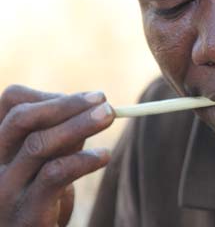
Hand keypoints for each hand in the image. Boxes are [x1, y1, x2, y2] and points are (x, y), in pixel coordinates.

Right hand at [0, 85, 114, 226]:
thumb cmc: (44, 198)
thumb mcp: (48, 161)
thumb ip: (62, 136)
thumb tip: (96, 105)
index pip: (11, 102)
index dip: (50, 96)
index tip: (86, 99)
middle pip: (21, 118)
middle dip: (66, 104)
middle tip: (104, 100)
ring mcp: (5, 190)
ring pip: (38, 144)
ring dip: (80, 125)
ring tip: (110, 116)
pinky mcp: (26, 213)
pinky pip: (55, 174)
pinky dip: (84, 160)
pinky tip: (104, 156)